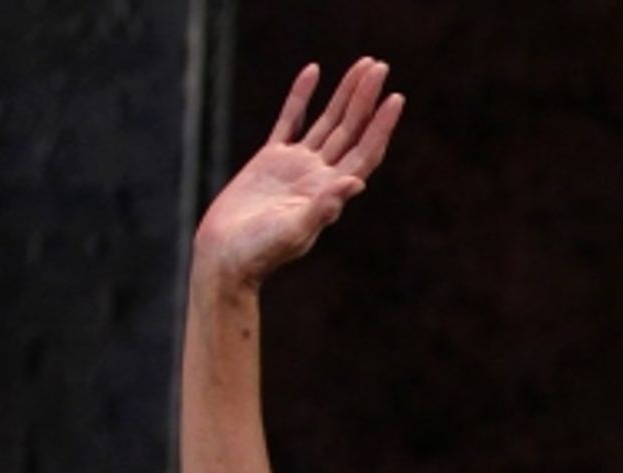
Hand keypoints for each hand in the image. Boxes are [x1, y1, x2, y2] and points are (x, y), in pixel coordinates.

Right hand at [194, 58, 403, 290]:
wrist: (226, 255)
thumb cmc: (260, 252)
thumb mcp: (295, 230)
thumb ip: (324, 208)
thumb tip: (356, 183)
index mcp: (329, 193)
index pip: (364, 153)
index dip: (380, 127)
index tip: (395, 99)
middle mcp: (317, 177)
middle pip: (350, 131)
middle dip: (365, 100)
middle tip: (380, 66)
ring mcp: (295, 166)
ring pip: (326, 122)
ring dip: (344, 95)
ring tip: (362, 67)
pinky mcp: (270, 160)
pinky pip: (290, 120)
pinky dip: (301, 97)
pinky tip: (313, 72)